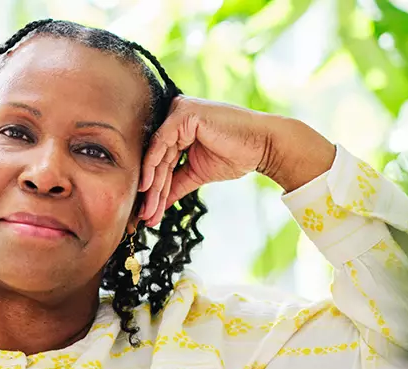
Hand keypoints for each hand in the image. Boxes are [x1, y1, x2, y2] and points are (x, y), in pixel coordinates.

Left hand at [137, 96, 335, 224]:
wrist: (263, 147)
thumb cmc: (236, 155)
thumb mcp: (197, 173)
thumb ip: (175, 185)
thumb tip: (157, 205)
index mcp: (179, 128)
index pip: (161, 161)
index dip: (154, 189)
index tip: (146, 214)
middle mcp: (176, 116)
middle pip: (158, 159)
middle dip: (151, 192)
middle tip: (144, 217)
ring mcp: (179, 111)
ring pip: (157, 154)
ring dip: (152, 186)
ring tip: (148, 211)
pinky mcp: (184, 112)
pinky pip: (161, 142)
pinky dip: (153, 165)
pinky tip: (148, 186)